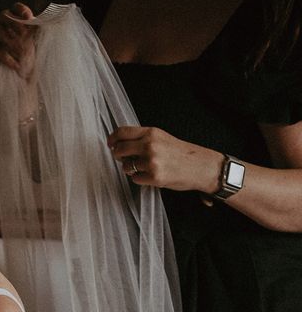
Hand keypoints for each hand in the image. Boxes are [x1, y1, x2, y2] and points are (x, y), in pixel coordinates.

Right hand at [0, 3, 35, 79]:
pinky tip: (17, 66)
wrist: (25, 82)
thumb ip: (38, 29)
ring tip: (22, 54)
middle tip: (23, 34)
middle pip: (3, 15)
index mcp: (18, 24)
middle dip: (13, 22)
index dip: (20, 10)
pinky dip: (8, 58)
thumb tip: (43, 18)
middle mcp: (5, 29)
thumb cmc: (33, 62)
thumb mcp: (39, 43)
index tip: (28, 18)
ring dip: (12, 42)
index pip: (16, 8)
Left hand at [107, 126, 223, 193]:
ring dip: (130, 169)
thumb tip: (120, 143)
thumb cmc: (181, 153)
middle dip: (117, 155)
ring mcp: (151, 161)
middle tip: (122, 158)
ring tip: (144, 168)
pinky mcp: (154, 177)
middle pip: (119, 149)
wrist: (201, 166)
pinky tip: (150, 175)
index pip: (122, 132)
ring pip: (125, 167)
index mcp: (152, 133)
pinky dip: (139, 179)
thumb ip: (143, 138)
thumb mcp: (162, 138)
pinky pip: (134, 179)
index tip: (110, 144)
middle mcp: (150, 145)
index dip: (113, 138)